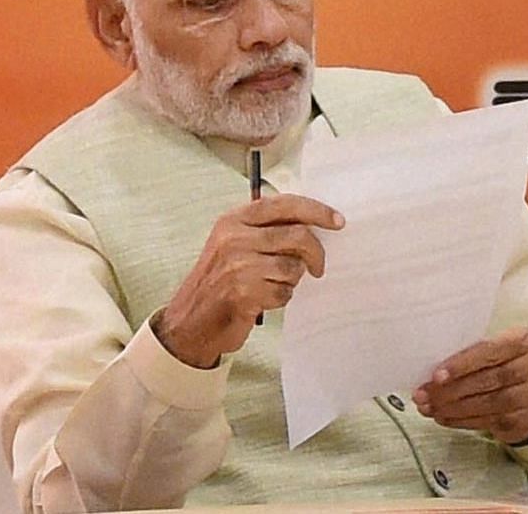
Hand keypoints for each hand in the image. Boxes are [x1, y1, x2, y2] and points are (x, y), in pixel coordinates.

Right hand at [153, 193, 343, 368]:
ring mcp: (237, 265)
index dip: (317, 210)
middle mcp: (233, 238)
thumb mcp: (234, 245)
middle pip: (298, 235)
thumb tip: (316, 222)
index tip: (339, 221)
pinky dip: (281, 299)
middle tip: (318, 267)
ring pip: (293, 267)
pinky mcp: (242, 292)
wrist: (189, 322)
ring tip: (273, 285)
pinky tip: (263, 300)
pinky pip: (284, 292)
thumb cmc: (220, 282)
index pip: (285, 204)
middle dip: (316, 253)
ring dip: (292, 280)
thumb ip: (267, 230)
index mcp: (233, 220)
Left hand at [413, 327, 527, 444]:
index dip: (462, 364)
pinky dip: (462, 420)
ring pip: (488, 402)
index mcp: (525, 340)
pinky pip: (489, 420)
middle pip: (489, 378)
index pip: (491, 350)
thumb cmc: (508, 367)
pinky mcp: (526, 418)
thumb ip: (474, 355)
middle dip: (452, 389)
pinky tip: (445, 418)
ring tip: (430, 408)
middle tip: (424, 395)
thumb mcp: (498, 351)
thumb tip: (432, 372)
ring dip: (453, 407)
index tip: (436, 376)